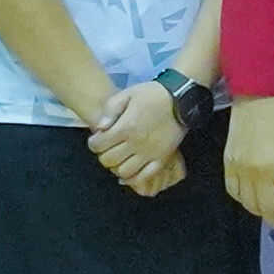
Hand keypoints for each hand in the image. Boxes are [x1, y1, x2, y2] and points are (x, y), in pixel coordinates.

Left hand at [87, 77, 185, 195]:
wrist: (181, 98)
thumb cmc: (152, 94)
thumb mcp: (127, 94)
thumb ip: (110, 109)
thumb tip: (99, 127)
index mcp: (126, 127)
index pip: (99, 145)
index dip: (93, 143)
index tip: (96, 140)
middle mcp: (136, 143)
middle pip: (109, 160)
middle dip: (103, 156)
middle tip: (106, 150)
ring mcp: (150, 153)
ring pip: (124, 172)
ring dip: (117, 167)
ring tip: (118, 159)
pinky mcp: (162, 159)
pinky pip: (145, 177)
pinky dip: (134, 179)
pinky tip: (129, 173)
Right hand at [224, 94, 273, 234]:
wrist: (257, 97)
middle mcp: (261, 173)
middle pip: (267, 209)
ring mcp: (242, 169)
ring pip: (249, 204)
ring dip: (259, 212)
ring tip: (266, 213)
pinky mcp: (228, 163)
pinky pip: (233, 191)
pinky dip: (242, 200)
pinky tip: (249, 199)